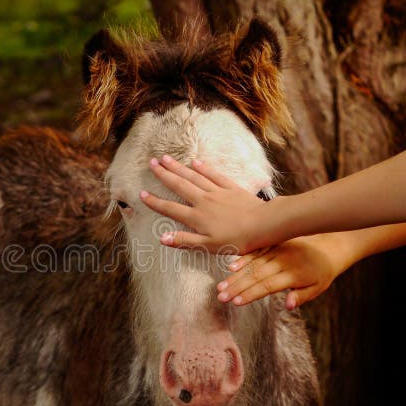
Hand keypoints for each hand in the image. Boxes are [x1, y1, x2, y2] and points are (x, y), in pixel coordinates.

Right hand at [139, 155, 271, 254]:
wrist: (263, 225)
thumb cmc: (237, 240)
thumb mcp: (209, 247)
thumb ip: (185, 241)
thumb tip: (162, 238)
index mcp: (197, 217)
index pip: (171, 208)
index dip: (155, 202)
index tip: (142, 194)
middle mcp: (203, 201)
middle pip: (180, 185)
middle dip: (164, 175)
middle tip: (151, 164)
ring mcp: (217, 192)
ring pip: (194, 177)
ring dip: (179, 167)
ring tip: (166, 158)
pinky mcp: (231, 188)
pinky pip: (214, 175)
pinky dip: (203, 168)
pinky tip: (195, 162)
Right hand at [215, 234, 350, 309]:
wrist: (329, 245)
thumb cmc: (321, 271)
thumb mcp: (318, 288)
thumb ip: (302, 297)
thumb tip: (288, 306)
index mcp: (293, 274)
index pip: (267, 286)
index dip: (250, 294)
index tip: (236, 302)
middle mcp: (282, 261)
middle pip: (255, 276)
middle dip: (236, 287)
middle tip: (221, 296)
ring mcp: (276, 251)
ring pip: (252, 265)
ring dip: (235, 276)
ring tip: (221, 286)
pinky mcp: (273, 244)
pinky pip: (255, 252)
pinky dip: (243, 259)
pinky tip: (231, 267)